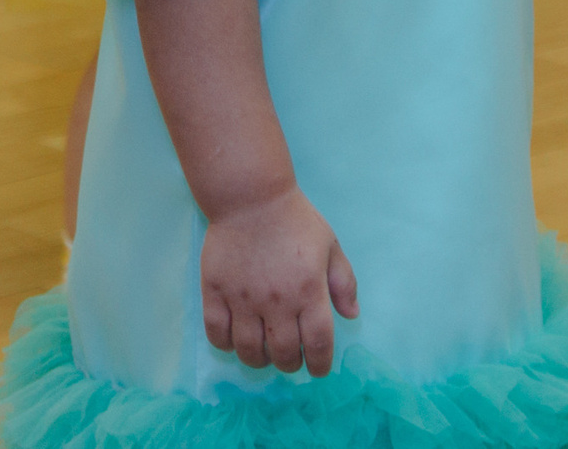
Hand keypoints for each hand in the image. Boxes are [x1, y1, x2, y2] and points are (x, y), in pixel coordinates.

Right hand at [200, 185, 358, 375]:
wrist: (251, 197)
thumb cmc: (296, 221)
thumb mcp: (330, 246)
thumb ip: (344, 283)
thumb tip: (351, 316)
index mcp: (309, 291)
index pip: (318, 343)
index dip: (320, 364)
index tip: (319, 369)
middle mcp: (277, 301)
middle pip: (283, 353)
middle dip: (291, 364)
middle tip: (290, 359)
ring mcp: (243, 299)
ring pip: (249, 350)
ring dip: (259, 360)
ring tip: (264, 353)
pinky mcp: (215, 292)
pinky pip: (217, 334)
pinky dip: (226, 345)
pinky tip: (235, 339)